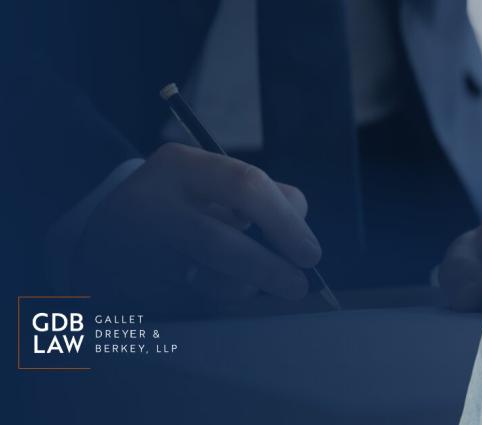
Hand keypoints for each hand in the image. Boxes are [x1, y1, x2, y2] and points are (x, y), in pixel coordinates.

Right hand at [72, 143, 320, 312]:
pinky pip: (188, 304)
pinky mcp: (129, 289)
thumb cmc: (180, 204)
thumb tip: (302, 242)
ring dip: (245, 288)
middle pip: (220, 243)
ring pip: (204, 281)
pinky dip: (218, 302)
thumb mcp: (210, 182)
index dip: (286, 223)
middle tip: (297, 286)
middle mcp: (152, 204)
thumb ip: (261, 200)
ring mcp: (135, 250)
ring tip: (260, 285)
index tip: (310, 254)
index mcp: (179, 167)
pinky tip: (222, 292)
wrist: (103, 230)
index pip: (245, 185)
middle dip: (269, 269)